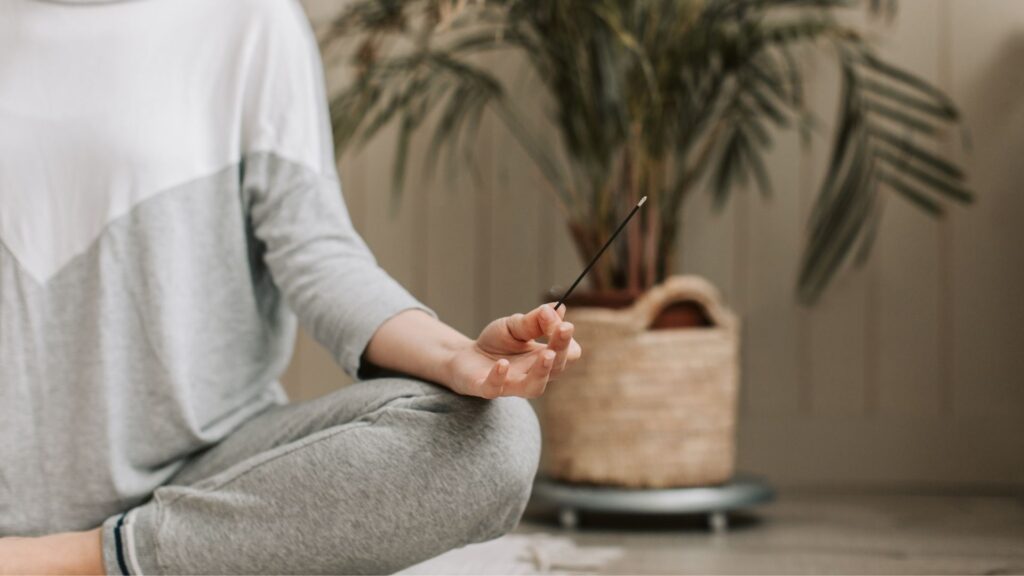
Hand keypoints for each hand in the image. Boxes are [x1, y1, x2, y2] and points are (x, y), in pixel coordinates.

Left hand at [444, 303, 581, 398]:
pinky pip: (495, 389)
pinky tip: (502, 363)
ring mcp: (510, 384)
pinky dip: (499, 377)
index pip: (568, 354)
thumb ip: (534, 320)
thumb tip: (557, 308)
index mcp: (544, 358)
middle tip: (562, 330)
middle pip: (557, 369)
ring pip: (534, 388)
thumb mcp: (515, 326)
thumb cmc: (497, 343)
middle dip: (562, 349)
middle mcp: (532, 375)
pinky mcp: (486, 388)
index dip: (567, 339)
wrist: (465, 356)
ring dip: (542, 372)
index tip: (562, 322)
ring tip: (547, 354)